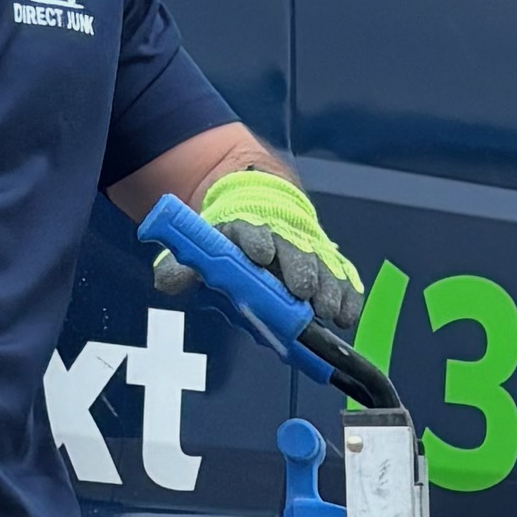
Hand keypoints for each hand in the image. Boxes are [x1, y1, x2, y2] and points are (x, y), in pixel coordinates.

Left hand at [189, 170, 366, 340]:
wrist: (256, 202)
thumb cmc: (227, 239)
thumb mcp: (199, 249)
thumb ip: (181, 267)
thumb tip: (168, 282)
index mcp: (244, 226)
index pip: (250, 228)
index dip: (256, 239)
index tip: (260, 254)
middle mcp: (280, 234)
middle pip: (291, 247)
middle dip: (298, 268)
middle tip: (303, 291)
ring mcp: (305, 246)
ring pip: (320, 262)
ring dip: (325, 286)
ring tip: (327, 310)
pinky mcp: (325, 259)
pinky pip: (340, 274)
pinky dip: (346, 293)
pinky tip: (348, 314)